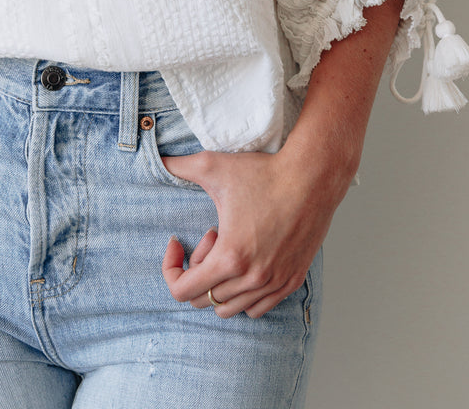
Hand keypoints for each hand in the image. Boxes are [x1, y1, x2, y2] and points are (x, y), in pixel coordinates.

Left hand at [160, 147, 349, 318]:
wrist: (311, 178)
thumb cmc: (264, 173)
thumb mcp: (213, 166)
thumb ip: (177, 165)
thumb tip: (157, 159)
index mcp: (230, 257)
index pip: (182, 291)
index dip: (170, 268)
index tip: (176, 243)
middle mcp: (252, 278)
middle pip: (203, 299)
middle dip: (197, 269)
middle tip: (209, 236)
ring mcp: (274, 284)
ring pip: (230, 307)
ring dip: (220, 282)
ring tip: (229, 247)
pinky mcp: (291, 282)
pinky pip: (257, 309)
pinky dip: (242, 294)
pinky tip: (245, 260)